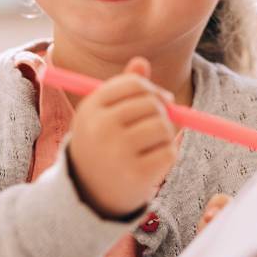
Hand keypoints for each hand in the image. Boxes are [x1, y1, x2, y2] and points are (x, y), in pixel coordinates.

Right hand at [66, 57, 178, 218]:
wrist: (88, 194)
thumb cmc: (100, 145)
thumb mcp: (103, 114)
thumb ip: (122, 88)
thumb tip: (141, 62)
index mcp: (90, 108)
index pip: (133, 84)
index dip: (152, 89)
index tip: (160, 100)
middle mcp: (100, 128)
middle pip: (151, 104)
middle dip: (161, 112)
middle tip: (156, 125)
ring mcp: (117, 152)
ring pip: (163, 127)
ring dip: (165, 135)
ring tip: (150, 146)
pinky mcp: (136, 174)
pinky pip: (168, 152)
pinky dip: (167, 155)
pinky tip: (151, 163)